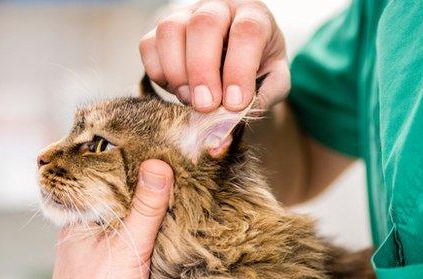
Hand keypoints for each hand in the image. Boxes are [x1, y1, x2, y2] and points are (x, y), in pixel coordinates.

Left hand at [44, 160, 173, 278]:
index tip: (155, 158)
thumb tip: (159, 163)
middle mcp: (78, 240)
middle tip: (171, 179)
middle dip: (136, 198)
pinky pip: (123, 256)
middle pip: (112, 208)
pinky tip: (158, 247)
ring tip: (171, 207)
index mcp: (75, 222)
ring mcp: (88, 264)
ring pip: (117, 234)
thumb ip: (146, 206)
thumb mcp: (129, 244)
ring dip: (139, 226)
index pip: (103, 184)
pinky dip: (140, 248)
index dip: (127, 171)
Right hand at [139, 0, 288, 111]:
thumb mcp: (274, 79)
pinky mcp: (162, 30)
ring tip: (189, 99)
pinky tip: (176, 89)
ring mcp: (186, 15)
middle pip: (204, 25)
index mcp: (253, 15)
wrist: (239, 53)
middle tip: (205, 106)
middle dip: (202, 70)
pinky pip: (148, 44)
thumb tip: (231, 123)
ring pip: (170, 30)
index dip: (239, 69)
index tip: (235, 104)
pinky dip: (158, 72)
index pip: (247, 32)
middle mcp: (218, 8)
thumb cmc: (259, 64)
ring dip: (176, 71)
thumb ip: (262, 97)